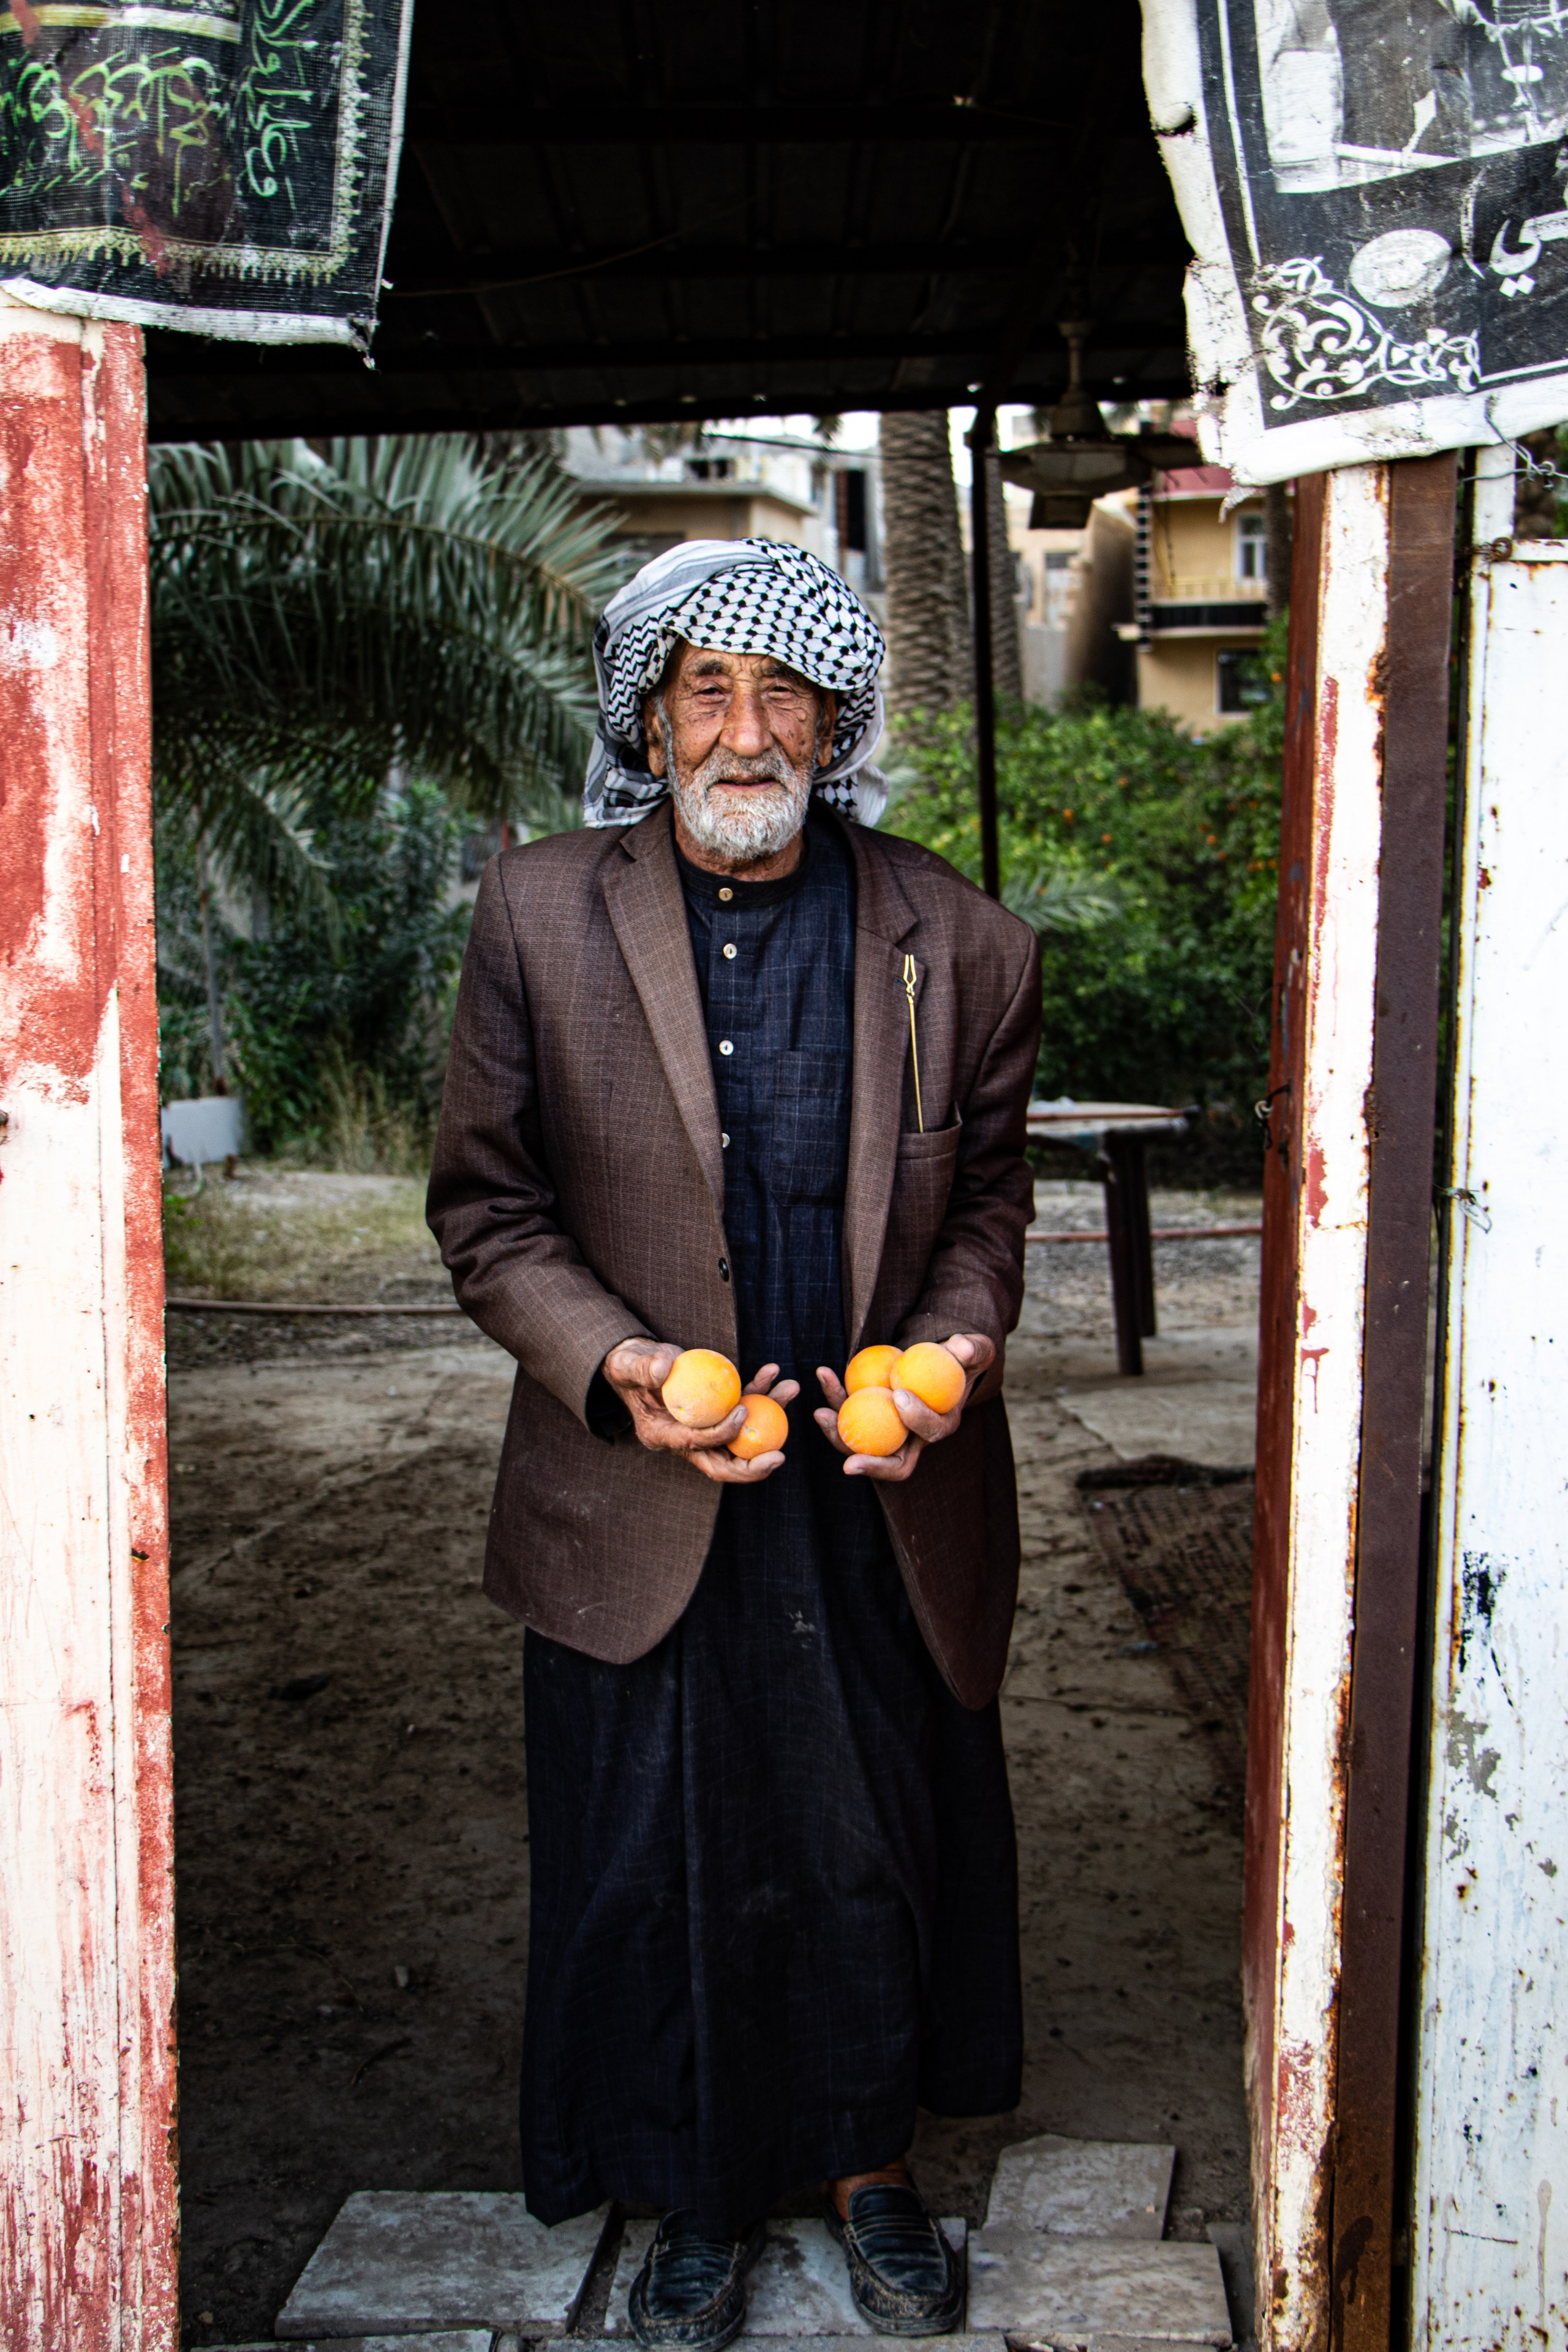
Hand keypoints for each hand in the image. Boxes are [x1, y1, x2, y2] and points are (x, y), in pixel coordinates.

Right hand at [601, 1341, 798, 1483]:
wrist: (637, 1362)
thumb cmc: (630, 1364)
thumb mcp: (629, 1363)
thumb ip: (643, 1367)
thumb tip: (663, 1368)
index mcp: (662, 1436)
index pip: (694, 1444)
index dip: (720, 1435)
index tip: (743, 1413)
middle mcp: (685, 1441)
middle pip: (722, 1464)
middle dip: (752, 1466)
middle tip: (779, 1456)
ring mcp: (704, 1430)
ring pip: (740, 1435)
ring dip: (770, 1413)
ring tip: (790, 1387)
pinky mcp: (716, 1414)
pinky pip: (742, 1408)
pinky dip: (760, 1393)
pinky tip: (772, 1372)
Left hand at [813, 1333, 994, 1482]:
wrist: (938, 1358)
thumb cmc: (958, 1356)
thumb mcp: (973, 1350)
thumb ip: (971, 1349)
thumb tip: (962, 1347)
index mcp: (941, 1424)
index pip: (930, 1433)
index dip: (916, 1419)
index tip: (900, 1395)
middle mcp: (914, 1437)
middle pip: (893, 1462)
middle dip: (870, 1464)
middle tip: (849, 1462)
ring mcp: (888, 1429)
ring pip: (862, 1444)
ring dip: (838, 1433)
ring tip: (821, 1413)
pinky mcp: (869, 1415)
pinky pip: (848, 1413)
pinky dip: (834, 1398)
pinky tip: (824, 1374)